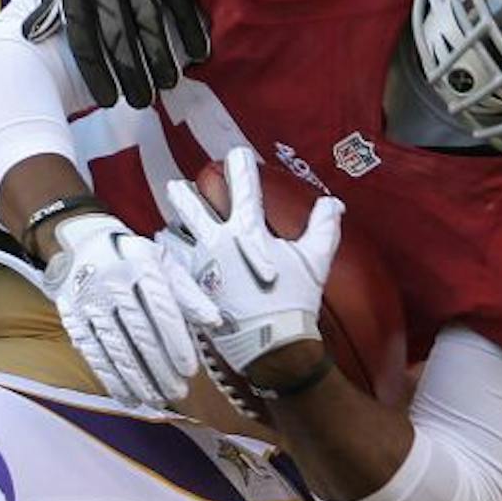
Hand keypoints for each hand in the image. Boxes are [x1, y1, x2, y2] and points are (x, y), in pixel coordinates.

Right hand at [0, 214, 218, 408]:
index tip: (190, 370)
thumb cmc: (132, 258)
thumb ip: (188, 292)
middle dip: (159, 367)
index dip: (176, 342)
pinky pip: (93, 354)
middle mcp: (112, 282)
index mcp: (140, 264)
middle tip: (177, 391)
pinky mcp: (73, 318)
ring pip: (115, 347)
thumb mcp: (163, 263)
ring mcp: (88, 301)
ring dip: (137, 379)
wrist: (81, 244)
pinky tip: (128, 397)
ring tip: (156, 399)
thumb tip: (214, 322)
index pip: (161, 308)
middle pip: (139, 332)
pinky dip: (111, 379)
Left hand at [22, 0, 209, 108]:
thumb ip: (48, 2)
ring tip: (166, 84)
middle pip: (118, 34)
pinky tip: (197, 52)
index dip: (96, 71)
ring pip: (150, 19)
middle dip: (130, 72)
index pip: (84, 36)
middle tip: (141, 101)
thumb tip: (31, 35)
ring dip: (161, 57)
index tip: (107, 99)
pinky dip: (190, 26)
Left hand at [162, 146, 340, 377]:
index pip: (243, 185)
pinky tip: (167, 259)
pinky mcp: (190, 289)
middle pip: (190, 205)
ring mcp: (199, 267)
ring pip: (173, 235)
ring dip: (173, 228)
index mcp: (248, 231)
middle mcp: (217, 243)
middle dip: (183, 192)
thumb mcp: (316, 261)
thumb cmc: (295, 300)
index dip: (239, 164)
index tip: (236, 154)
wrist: (273, 346)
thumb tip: (334, 202)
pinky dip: (168, 259)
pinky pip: (169, 266)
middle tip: (178, 186)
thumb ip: (324, 226)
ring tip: (171, 227)